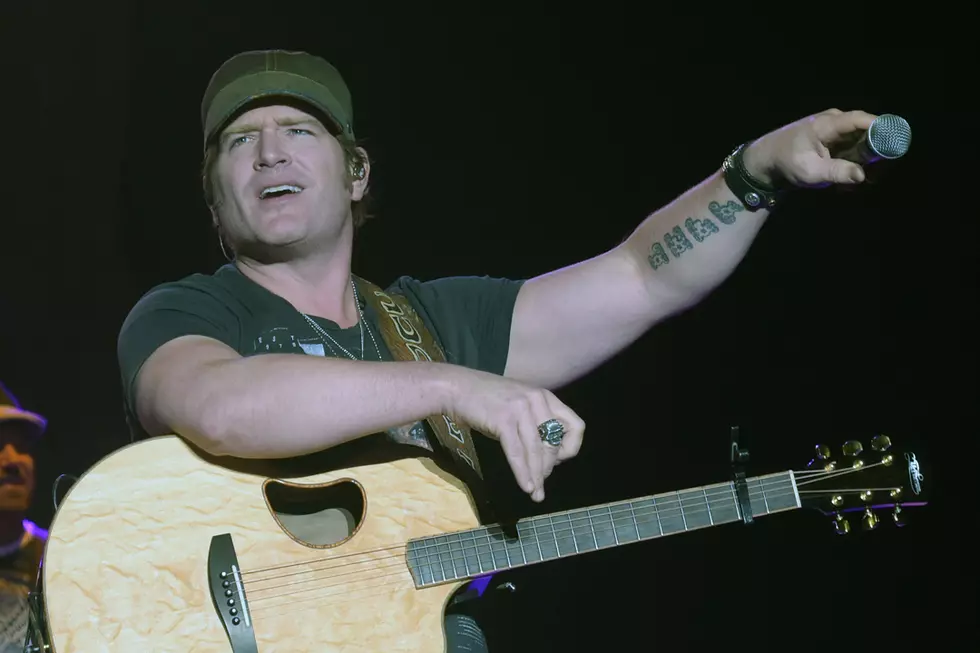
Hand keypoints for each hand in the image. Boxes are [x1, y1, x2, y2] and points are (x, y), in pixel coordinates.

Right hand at [444, 367, 584, 501]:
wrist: (456, 388)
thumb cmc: (486, 400)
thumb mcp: (520, 404)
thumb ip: (536, 422)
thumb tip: (548, 456)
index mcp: (545, 397)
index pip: (576, 426)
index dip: (570, 448)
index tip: (557, 460)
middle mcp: (537, 400)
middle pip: (555, 442)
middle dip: (549, 467)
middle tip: (540, 481)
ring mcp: (520, 409)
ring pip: (537, 450)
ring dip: (537, 475)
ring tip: (536, 493)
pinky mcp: (504, 420)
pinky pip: (517, 453)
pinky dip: (523, 473)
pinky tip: (526, 487)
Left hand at [742, 108, 877, 187]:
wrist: (766, 161)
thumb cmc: (785, 162)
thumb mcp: (809, 171)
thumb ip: (836, 172)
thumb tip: (861, 175)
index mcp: (828, 124)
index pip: (861, 120)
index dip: (881, 127)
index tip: (896, 141)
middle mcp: (835, 122)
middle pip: (867, 130)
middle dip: (877, 150)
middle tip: (880, 171)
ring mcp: (836, 131)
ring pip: (862, 141)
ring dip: (867, 160)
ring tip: (865, 179)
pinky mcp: (835, 141)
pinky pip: (854, 148)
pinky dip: (857, 162)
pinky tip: (852, 179)